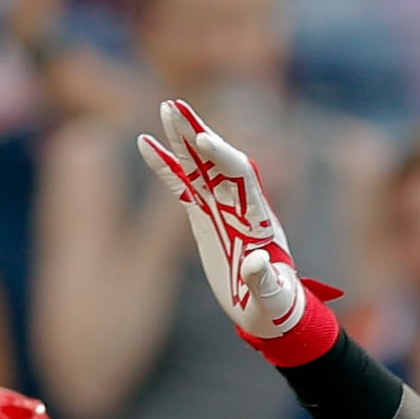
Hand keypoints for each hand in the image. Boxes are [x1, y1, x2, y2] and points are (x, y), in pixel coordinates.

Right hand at [141, 99, 328, 345]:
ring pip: (199, 165)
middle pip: (217, 159)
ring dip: (181, 138)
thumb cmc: (274, 306)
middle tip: (174, 106)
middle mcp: (240, 204)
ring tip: (165, 109)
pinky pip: (182, 185)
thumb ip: (264, 281)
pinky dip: (165, 165)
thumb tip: (256, 262)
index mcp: (258, 216)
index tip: (203, 141)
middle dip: (196, 133)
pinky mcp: (205, 217)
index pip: (241, 174)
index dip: (222, 156)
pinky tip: (145, 143)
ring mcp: (221, 208)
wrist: (269, 312)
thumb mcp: (271, 298)